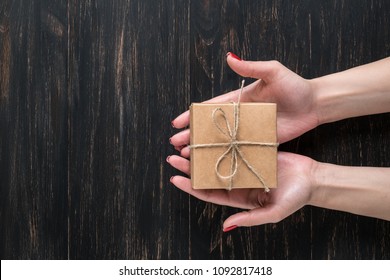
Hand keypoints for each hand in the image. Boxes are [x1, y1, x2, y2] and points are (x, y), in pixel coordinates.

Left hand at [167, 152, 315, 229]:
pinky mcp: (252, 152)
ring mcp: (243, 166)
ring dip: (201, 154)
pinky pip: (232, 147)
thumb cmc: (295, 198)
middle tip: (174, 158)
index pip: (208, 193)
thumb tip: (226, 225)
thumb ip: (250, 219)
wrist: (313, 179)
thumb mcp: (273, 213)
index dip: (191, 187)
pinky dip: (220, 142)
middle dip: (189, 168)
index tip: (175, 179)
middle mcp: (238, 181)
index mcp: (238, 197)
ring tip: (185, 146)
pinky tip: (209, 136)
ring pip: (216, 160)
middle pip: (208, 175)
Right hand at [170, 54, 318, 157]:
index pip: (210, 107)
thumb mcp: (273, 71)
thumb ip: (251, 66)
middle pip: (211, 126)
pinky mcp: (260, 142)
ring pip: (222, 140)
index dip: (192, 115)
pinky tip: (214, 164)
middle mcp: (241, 116)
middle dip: (193, 134)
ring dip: (205, 147)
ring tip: (188, 156)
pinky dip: (226, 156)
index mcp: (239, 99)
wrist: (315, 104)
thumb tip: (229, 57)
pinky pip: (240, 150)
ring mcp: (249, 131)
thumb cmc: (294, 86)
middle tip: (175, 143)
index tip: (176, 122)